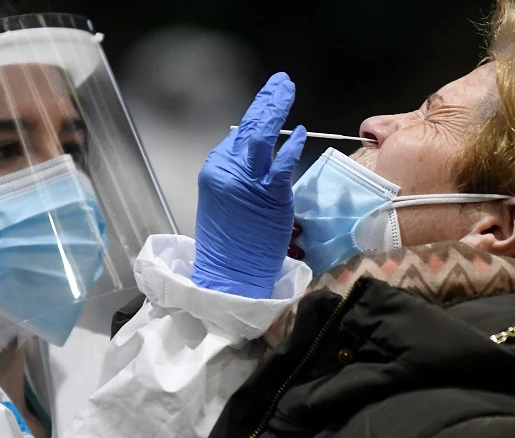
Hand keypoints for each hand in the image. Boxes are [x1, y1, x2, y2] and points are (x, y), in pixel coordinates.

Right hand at [191, 72, 306, 297]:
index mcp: (216, 171)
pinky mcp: (268, 195)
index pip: (239, 137)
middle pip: (249, 129)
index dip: (258, 116)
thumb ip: (240, 178)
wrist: (228, 276)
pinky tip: (298, 132)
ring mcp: (247, 182)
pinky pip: (280, 164)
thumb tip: (258, 161)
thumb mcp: (226, 204)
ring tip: (286, 91)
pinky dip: (289, 147)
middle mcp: (227, 171)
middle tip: (281, 84)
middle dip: (266, 103)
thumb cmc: (230, 246)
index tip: (270, 101)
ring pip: (261, 138)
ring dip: (275, 111)